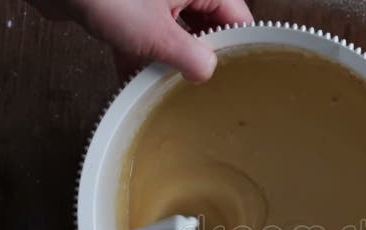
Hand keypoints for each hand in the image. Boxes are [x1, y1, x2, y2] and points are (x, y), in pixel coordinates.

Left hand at [32, 0, 253, 81]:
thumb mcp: (156, 34)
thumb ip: (189, 56)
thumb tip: (207, 71)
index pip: (236, 16)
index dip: (238, 45)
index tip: (239, 73)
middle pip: (205, 25)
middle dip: (200, 56)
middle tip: (203, 84)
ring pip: (173, 32)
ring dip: (168, 60)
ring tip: (169, 86)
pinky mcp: (126, 8)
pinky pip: (143, 34)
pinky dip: (140, 56)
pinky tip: (134, 81)